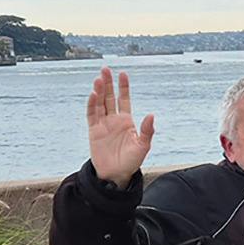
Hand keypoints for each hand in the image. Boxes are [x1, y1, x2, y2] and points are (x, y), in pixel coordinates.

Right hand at [86, 68, 155, 185]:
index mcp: (126, 121)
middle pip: (109, 97)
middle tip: (105, 69)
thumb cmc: (131, 162)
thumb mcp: (142, 146)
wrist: (116, 175)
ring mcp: (103, 124)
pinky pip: (92, 115)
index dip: (123, 87)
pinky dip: (92, 105)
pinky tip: (93, 95)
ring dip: (99, 91)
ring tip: (99, 79)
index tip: (122, 73)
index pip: (124, 99)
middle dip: (108, 83)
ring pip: (100, 103)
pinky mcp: (93, 131)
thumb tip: (151, 115)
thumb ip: (147, 131)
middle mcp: (114, 120)